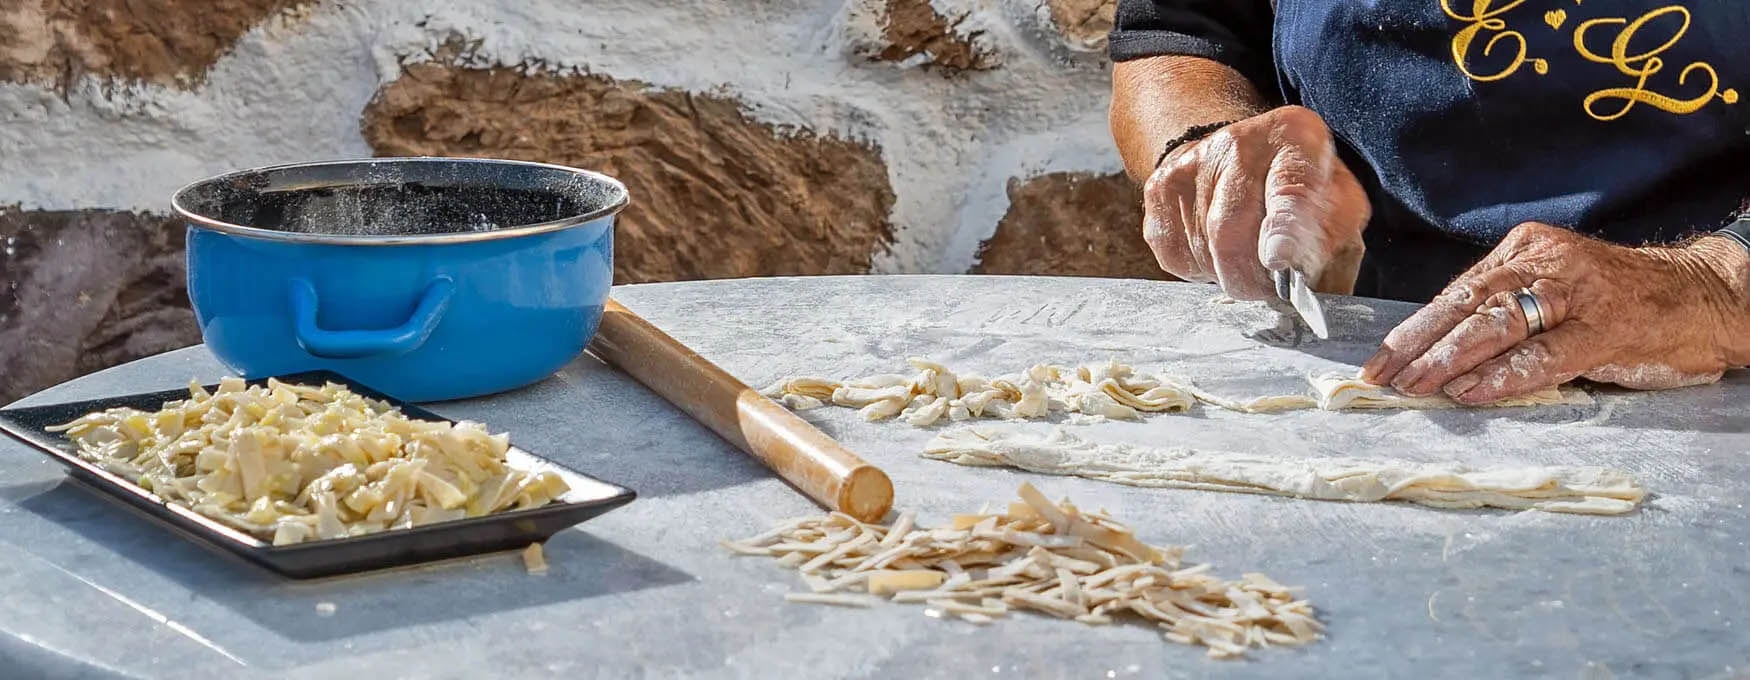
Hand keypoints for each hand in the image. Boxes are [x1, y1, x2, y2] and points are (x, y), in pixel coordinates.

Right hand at [1141, 106, 1370, 299]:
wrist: (1238, 155)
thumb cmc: (1295, 191)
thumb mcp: (1336, 208)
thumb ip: (1333, 247)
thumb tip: (1310, 292)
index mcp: (1296, 140)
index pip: (1288, 187)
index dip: (1283, 229)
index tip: (1279, 259)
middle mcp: (1240, 142)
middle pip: (1232, 229)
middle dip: (1251, 277)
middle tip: (1267, 289)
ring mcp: (1193, 164)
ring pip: (1203, 249)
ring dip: (1227, 274)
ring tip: (1245, 260)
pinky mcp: (1160, 187)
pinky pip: (1175, 255)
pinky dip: (1199, 270)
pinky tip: (1216, 251)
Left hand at [1359, 222, 1749, 402]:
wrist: (1699, 296)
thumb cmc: (1615, 302)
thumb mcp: (1550, 293)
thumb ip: (1503, 314)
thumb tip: (1436, 351)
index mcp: (1524, 251)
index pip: (1458, 290)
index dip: (1416, 327)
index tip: (1381, 358)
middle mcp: (1545, 264)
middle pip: (1468, 302)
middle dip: (1419, 342)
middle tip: (1382, 374)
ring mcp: (1576, 294)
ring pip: (1499, 324)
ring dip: (1450, 358)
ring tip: (1416, 384)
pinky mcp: (1605, 328)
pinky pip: (1545, 353)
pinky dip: (1504, 375)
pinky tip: (1471, 391)